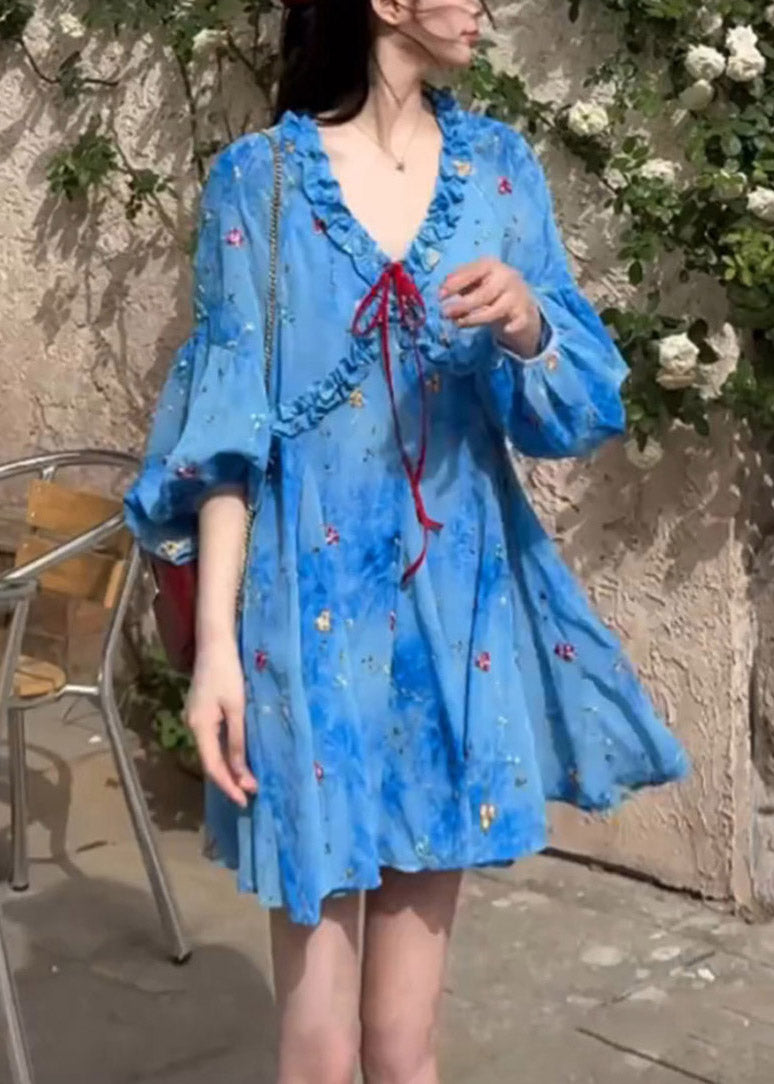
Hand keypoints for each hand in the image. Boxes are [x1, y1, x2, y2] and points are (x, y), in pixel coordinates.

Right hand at [186, 639, 256, 807]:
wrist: (214, 645)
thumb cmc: (228, 672)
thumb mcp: (237, 708)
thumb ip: (238, 740)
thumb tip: (241, 772)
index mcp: (199, 727)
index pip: (213, 766)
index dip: (228, 785)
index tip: (244, 800)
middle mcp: (192, 726)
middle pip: (210, 762)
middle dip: (229, 780)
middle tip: (250, 795)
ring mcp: (194, 719)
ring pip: (211, 752)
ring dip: (228, 768)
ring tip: (246, 782)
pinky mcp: (200, 712)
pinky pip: (212, 741)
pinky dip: (224, 753)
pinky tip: (237, 758)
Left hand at [440, 257, 541, 357]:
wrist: (520, 300)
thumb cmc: (490, 288)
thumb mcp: (474, 281)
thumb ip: (459, 283)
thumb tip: (442, 289)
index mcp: (491, 265)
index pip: (473, 271)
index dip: (455, 283)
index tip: (440, 296)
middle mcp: (506, 278)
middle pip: (484, 293)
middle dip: (463, 305)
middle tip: (444, 313)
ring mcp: (516, 296)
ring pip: (496, 310)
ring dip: (475, 318)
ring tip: (458, 324)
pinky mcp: (524, 314)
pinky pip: (518, 321)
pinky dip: (513, 326)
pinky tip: (506, 330)